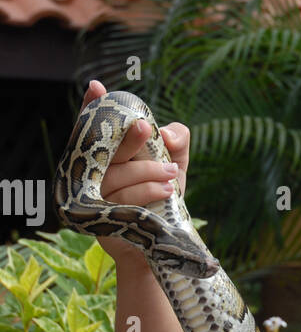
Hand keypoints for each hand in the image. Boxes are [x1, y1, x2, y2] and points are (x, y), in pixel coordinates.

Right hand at [78, 81, 190, 262]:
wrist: (162, 244)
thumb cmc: (165, 199)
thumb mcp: (177, 164)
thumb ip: (178, 140)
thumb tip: (167, 133)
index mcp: (109, 154)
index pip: (93, 127)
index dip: (91, 107)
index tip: (97, 87)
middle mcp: (95, 173)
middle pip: (105, 150)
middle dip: (128, 138)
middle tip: (147, 128)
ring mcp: (94, 196)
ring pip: (117, 175)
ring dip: (148, 171)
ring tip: (172, 174)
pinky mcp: (101, 219)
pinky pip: (123, 199)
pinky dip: (147, 191)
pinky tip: (167, 191)